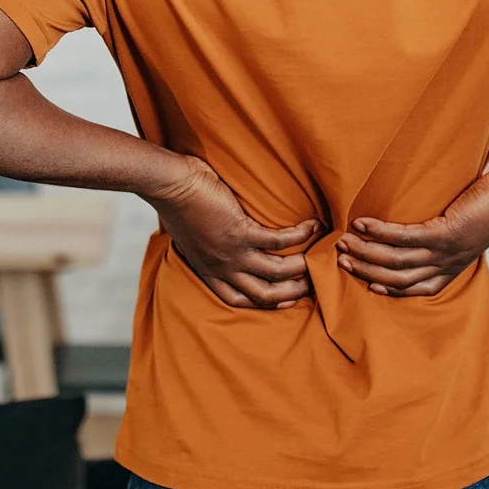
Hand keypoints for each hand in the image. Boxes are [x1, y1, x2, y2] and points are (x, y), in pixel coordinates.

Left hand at [146, 156, 318, 309]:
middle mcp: (221, 268)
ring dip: (302, 267)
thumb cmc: (178, 201)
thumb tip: (221, 235)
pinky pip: (280, 240)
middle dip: (292, 292)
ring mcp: (231, 253)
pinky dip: (300, 235)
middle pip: (263, 294)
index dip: (265, 303)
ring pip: (277, 273)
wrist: (169, 185)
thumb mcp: (191, 234)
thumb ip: (208, 243)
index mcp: (208, 270)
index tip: (285, 299)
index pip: (238, 298)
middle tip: (312, 281)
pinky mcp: (241, 232)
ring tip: (318, 255)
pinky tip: (313, 226)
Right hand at [338, 165, 488, 297]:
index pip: (414, 289)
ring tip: (343, 241)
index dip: (388, 288)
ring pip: (397, 261)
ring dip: (366, 253)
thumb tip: (417, 224)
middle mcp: (447, 265)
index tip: (366, 282)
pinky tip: (362, 224)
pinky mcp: (446, 233)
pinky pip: (404, 237)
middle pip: (398, 278)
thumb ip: (442, 234)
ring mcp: (446, 251)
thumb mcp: (464, 229)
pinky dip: (380, 233)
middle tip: (340, 259)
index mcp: (451, 268)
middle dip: (366, 270)